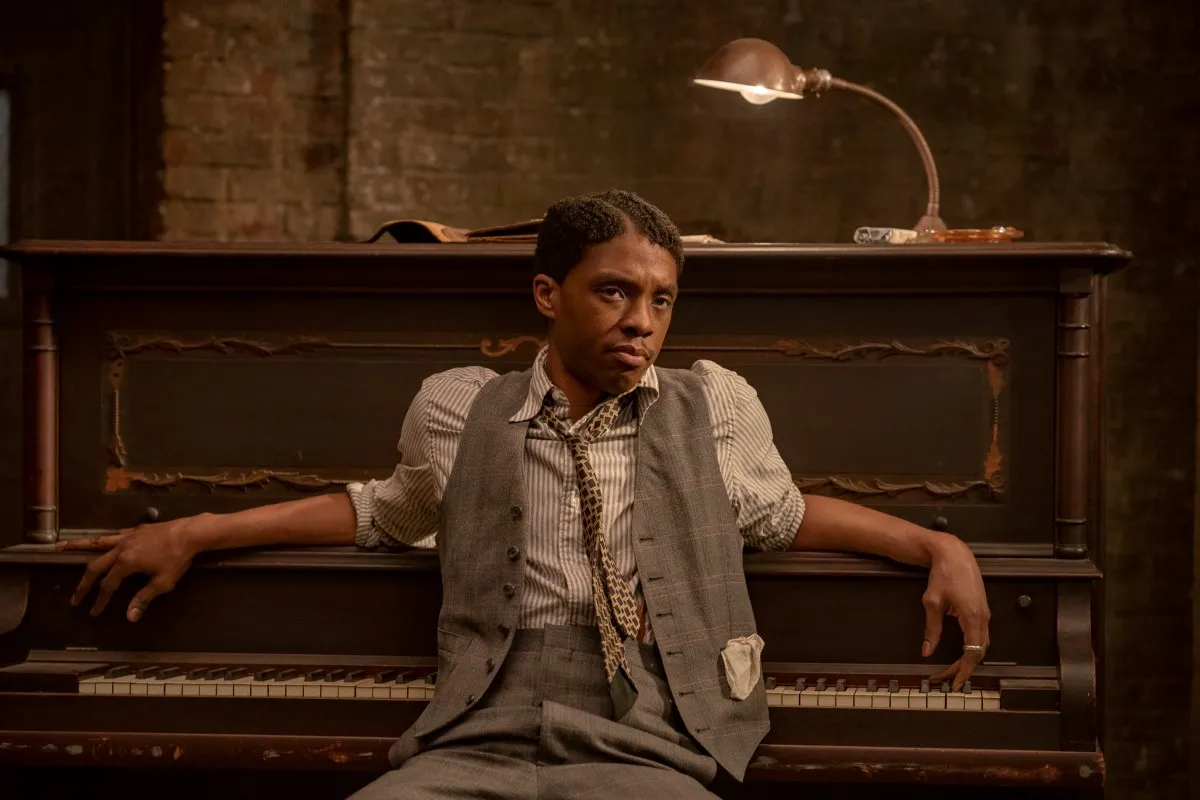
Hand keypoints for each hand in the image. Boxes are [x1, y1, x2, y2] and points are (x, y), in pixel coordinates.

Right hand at [55, 514, 208, 621]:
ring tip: (59, 547)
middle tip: (74, 597)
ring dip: (76, 546)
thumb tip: (129, 618)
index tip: (94, 612)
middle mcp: (121, 548)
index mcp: (126, 563)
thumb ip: (144, 598)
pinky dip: (101, 540)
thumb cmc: (178, 558)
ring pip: (96, 542)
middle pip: (95, 566)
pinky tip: (97, 541)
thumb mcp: (163, 582)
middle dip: (83, 583)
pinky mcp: (135, 530)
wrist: (191, 532)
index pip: (108, 585)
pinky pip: (112, 536)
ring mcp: (127, 537)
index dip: (100, 600)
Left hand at [920, 533, 989, 689]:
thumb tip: (926, 651)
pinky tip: (961, 653)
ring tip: (952, 670)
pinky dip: (973, 647)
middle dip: (964, 668)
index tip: (954, 682)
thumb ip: (931, 629)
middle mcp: (984, 617)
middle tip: (947, 678)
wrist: (954, 553)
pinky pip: (981, 634)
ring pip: (982, 644)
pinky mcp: (983, 609)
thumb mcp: (932, 602)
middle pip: (979, 652)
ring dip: (969, 658)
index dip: (963, 670)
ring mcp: (986, 613)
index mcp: (972, 617)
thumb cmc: (942, 574)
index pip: (972, 653)